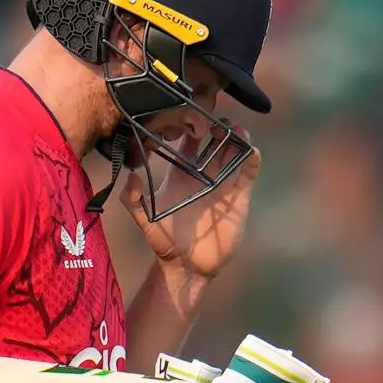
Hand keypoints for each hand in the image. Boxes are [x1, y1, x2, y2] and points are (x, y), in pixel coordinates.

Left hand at [121, 125, 260, 279]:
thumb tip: (130, 178)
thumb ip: (133, 200)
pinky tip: (251, 151)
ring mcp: (222, 184)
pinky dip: (252, 159)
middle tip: (218, 123)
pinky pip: (248, 172)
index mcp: (181, 174)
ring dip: (238, 138)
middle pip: (215, 141)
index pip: (188, 141)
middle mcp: (203, 175)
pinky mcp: (239, 196)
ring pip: (234, 152)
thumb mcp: (145, 220)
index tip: (193, 117)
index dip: (192, 126)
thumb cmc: (164, 242)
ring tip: (237, 132)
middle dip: (219, 127)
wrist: (188, 266)